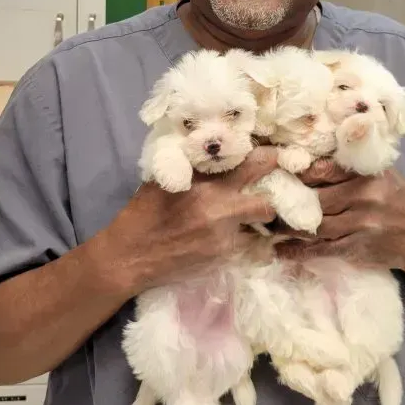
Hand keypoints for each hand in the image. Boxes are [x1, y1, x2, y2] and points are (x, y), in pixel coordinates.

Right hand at [113, 146, 279, 291]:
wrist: (130, 256)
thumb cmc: (145, 211)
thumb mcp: (168, 176)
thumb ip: (197, 164)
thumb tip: (220, 147)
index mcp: (205, 181)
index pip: (251, 163)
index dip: (268, 159)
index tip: (275, 156)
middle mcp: (220, 208)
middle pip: (266, 202)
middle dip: (272, 195)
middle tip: (272, 189)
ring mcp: (224, 237)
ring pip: (256, 225)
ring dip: (253, 219)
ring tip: (242, 216)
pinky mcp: (223, 258)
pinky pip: (243, 244)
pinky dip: (236, 237)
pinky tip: (220, 236)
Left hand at [275, 159, 404, 280]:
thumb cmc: (398, 198)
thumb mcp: (381, 173)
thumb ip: (350, 165)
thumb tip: (308, 156)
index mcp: (366, 174)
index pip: (323, 169)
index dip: (296, 172)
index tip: (273, 172)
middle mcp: (363, 197)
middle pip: (315, 198)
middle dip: (286, 200)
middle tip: (262, 200)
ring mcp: (361, 224)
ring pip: (314, 225)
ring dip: (287, 227)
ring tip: (265, 224)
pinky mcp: (358, 248)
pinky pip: (322, 250)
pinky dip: (299, 251)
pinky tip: (280, 250)